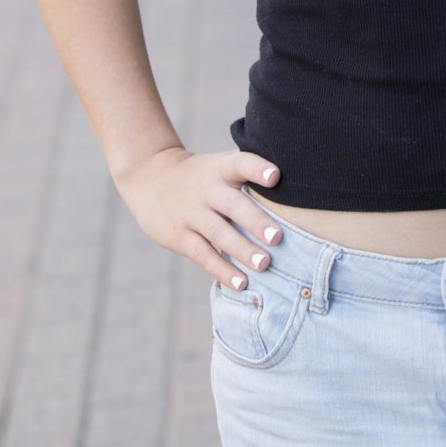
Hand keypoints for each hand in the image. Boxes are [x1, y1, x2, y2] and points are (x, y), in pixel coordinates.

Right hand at [114, 146, 284, 290]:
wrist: (148, 176)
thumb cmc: (200, 175)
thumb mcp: (218, 166)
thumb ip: (248, 174)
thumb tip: (296, 187)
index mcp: (220, 169)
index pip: (240, 163)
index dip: (257, 168)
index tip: (275, 176)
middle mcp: (207, 190)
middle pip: (233, 204)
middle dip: (255, 221)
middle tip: (278, 237)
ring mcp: (191, 213)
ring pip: (219, 233)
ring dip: (242, 250)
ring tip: (265, 264)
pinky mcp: (179, 236)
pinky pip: (203, 255)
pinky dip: (222, 270)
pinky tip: (241, 283)